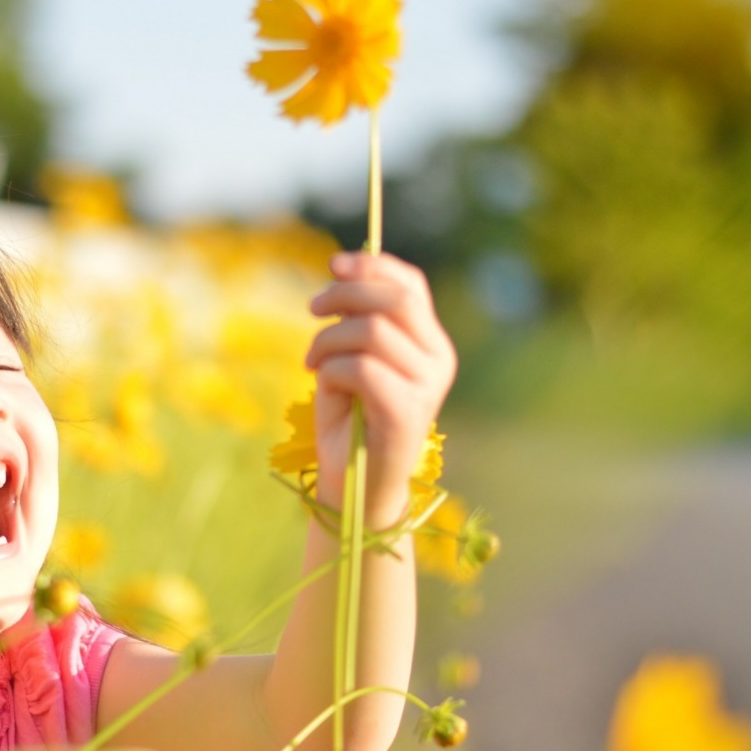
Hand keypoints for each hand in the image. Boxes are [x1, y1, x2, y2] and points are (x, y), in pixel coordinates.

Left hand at [304, 251, 454, 525]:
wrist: (354, 486)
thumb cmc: (350, 421)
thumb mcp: (351, 358)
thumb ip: (356, 320)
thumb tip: (343, 270)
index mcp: (430, 344)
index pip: (410, 286)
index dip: (372, 266)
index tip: (332, 264)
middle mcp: (438, 361)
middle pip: (395, 300)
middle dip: (345, 295)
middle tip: (312, 310)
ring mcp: (427, 387)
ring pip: (372, 332)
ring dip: (328, 341)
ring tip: (311, 362)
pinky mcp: (407, 412)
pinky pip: (360, 368)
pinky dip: (330, 371)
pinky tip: (323, 387)